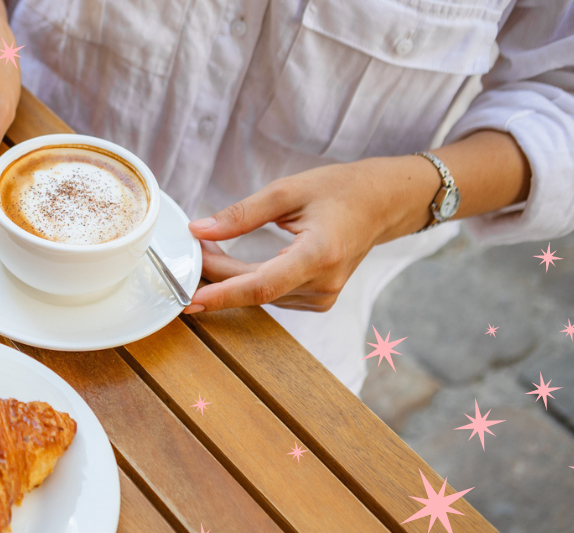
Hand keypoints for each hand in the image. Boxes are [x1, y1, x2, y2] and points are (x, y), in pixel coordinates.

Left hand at [184, 155, 436, 313]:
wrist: (382, 203)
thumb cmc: (340, 190)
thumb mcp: (287, 191)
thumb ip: (241, 214)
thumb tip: (199, 230)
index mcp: (319, 254)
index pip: (261, 284)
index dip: (223, 294)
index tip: (190, 299)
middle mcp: (323, 283)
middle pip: (255, 289)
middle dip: (216, 274)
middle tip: (191, 251)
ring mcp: (322, 297)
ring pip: (261, 294)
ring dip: (230, 277)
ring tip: (210, 251)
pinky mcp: (318, 301)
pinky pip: (272, 295)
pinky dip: (249, 281)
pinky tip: (235, 263)